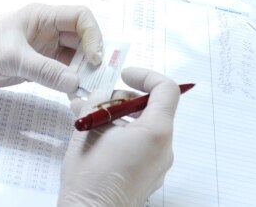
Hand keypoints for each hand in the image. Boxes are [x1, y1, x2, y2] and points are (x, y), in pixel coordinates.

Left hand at [0, 4, 102, 91]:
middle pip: (82, 39)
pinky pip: (61, 73)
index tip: (94, 60)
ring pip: (74, 58)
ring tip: (86, 92)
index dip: (94, 36)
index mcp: (42, 16)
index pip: (81, 17)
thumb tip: (76, 82)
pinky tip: (72, 95)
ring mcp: (42, 49)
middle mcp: (47, 30)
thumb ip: (43, 69)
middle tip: (95, 82)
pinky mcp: (35, 67)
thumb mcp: (10, 57)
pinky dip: (69, 83)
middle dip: (92, 58)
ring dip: (82, 73)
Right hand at [58, 67, 178, 206]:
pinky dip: (123, 138)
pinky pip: (141, 148)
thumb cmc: (91, 178)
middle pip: (153, 110)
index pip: (166, 89)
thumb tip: (100, 95)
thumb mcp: (89, 128)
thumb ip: (98, 102)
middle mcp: (164, 149)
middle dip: (125, 100)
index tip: (125, 76)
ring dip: (121, 120)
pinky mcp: (148, 178)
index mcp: (156, 132)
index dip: (146, 76)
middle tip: (98, 102)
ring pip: (145, 130)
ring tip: (92, 123)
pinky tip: (98, 143)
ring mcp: (158, 166)